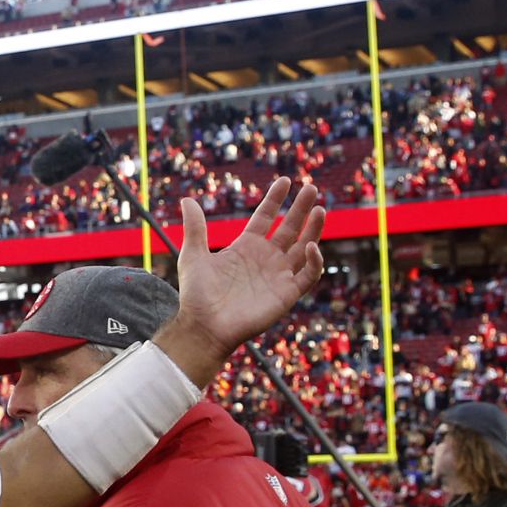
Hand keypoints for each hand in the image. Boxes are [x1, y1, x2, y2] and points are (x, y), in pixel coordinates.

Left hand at [159, 177, 324, 385]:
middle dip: (301, 208)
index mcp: (245, 246)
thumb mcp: (193, 255)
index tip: (286, 180)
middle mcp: (265, 258)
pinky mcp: (287, 293)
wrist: (204, 326)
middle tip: (311, 187)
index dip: (275, 199)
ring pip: (304, 247)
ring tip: (320, 208)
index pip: (266, 217)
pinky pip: (308, 275)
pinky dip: (313, 261)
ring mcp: (278, 275)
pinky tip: (310, 246)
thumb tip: (187, 199)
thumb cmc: (197, 294)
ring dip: (313, 229)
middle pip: (289, 228)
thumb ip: (195, 227)